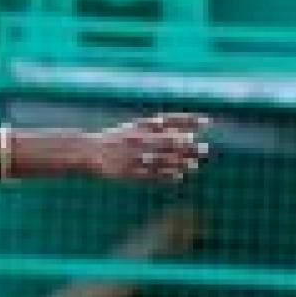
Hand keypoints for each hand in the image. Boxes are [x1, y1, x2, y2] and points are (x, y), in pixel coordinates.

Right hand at [89, 113, 209, 181]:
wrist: (89, 151)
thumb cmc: (117, 139)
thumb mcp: (136, 128)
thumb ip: (159, 129)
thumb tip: (187, 132)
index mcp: (140, 126)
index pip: (168, 119)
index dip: (188, 120)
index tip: (206, 122)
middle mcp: (138, 138)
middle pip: (167, 141)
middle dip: (186, 145)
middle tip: (204, 148)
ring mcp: (134, 156)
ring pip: (161, 159)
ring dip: (179, 162)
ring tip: (195, 165)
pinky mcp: (129, 171)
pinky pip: (150, 174)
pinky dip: (165, 175)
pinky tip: (179, 176)